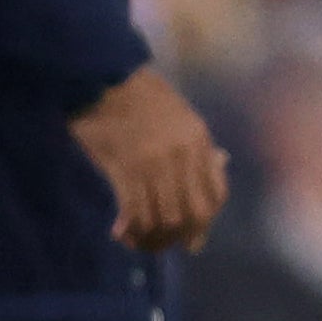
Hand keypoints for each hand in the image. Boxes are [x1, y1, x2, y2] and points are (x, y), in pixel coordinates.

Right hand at [71, 64, 228, 252]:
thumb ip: (199, 142)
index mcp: (199, 140)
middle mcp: (182, 155)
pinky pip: (134, 209)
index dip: (204, 224)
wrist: (100, 74)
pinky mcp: (124, 166)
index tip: (191, 240)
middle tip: (159, 245)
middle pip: (191, 213)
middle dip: (177, 237)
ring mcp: (153, 162)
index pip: (215, 195)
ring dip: (150, 238)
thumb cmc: (138, 92)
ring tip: (136, 242)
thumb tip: (221, 163)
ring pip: (163, 217)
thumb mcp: (180, 113)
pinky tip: (119, 232)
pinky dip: (130, 227)